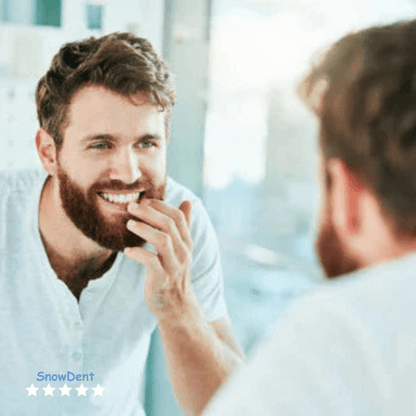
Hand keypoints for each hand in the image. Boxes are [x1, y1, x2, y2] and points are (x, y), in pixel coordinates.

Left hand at [124, 199, 196, 321]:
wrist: (176, 306)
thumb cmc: (174, 273)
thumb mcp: (181, 248)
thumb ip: (183, 226)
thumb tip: (188, 201)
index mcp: (186, 243)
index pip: (178, 217)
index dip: (161, 206)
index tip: (144, 201)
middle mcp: (183, 252)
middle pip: (169, 225)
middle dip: (149, 213)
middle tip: (131, 207)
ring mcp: (173, 266)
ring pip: (163, 240)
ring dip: (144, 229)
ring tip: (128, 224)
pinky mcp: (162, 279)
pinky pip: (151, 262)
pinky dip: (139, 254)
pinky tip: (127, 251)